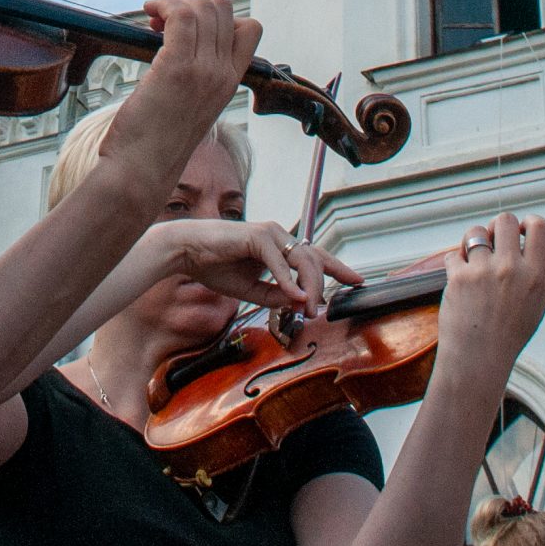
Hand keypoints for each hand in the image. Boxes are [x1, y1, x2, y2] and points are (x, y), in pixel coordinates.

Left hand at [95, 0, 260, 192]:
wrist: (141, 171)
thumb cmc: (153, 143)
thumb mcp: (187, 106)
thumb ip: (192, 77)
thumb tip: (169, 41)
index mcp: (229, 83)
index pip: (249, 30)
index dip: (218, 17)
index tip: (188, 27)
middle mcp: (223, 75)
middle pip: (223, 9)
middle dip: (190, 3)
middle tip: (162, 22)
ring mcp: (203, 71)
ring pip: (202, 7)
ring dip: (173, 2)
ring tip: (153, 18)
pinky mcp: (177, 68)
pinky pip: (180, 15)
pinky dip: (163, 4)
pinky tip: (149, 14)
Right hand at [153, 218, 360, 315]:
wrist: (186, 252)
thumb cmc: (215, 267)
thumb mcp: (251, 290)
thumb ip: (276, 296)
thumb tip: (301, 305)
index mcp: (279, 246)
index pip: (315, 256)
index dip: (338, 268)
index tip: (358, 281)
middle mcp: (279, 235)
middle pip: (314, 260)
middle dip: (321, 287)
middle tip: (317, 312)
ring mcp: (270, 233)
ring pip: (302, 260)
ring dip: (308, 287)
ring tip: (308, 308)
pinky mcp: (257, 236)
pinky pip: (280, 262)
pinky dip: (288, 281)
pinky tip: (293, 297)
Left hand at [433, 213, 544, 380]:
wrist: (478, 358)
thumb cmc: (509, 336)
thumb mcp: (538, 310)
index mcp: (535, 276)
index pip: (540, 228)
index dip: (530, 223)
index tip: (522, 230)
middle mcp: (511, 269)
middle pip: (504, 220)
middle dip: (498, 227)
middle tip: (495, 242)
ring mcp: (483, 271)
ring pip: (475, 232)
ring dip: (474, 241)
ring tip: (475, 258)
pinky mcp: (458, 276)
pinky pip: (454, 254)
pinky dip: (455, 263)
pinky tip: (460, 277)